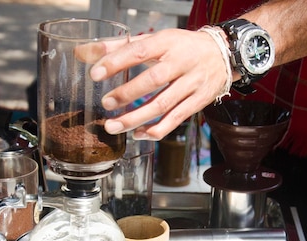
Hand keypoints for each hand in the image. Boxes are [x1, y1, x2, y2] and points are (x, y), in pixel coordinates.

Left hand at [81, 28, 228, 139]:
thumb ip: (120, 47)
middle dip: (127, 94)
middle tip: (106, 104)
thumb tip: (84, 52)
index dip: (117, 62)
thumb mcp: (156, 40)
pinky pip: (175, 120)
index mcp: (168, 43)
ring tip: (113, 126)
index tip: (95, 73)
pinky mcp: (198, 103)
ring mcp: (192, 84)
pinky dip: (156, 130)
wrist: (223, 55)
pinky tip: (138, 134)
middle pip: (153, 80)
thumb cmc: (182, 47)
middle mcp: (182, 63)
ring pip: (163, 105)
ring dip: (136, 118)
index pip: (140, 51)